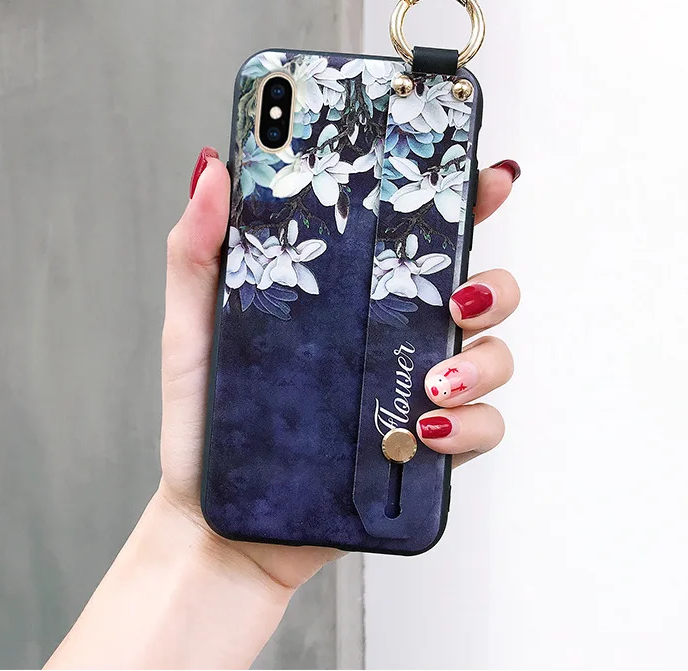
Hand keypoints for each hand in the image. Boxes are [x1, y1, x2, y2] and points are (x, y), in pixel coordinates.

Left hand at [157, 148, 520, 589]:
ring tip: (433, 380)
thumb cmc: (209, 419)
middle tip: (460, 297)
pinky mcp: (423, 451)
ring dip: (482, 361)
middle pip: (479, 293)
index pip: (419, 237)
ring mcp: (414, 393)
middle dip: (493, 286)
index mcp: (353, 297)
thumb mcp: (194, 326)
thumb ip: (198, 250)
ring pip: (493, 358)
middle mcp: (393, 337)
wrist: (222, 519)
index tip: (486, 180)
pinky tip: (426, 430)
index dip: (464, 202)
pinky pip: (481, 429)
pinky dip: (470, 426)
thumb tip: (211, 169)